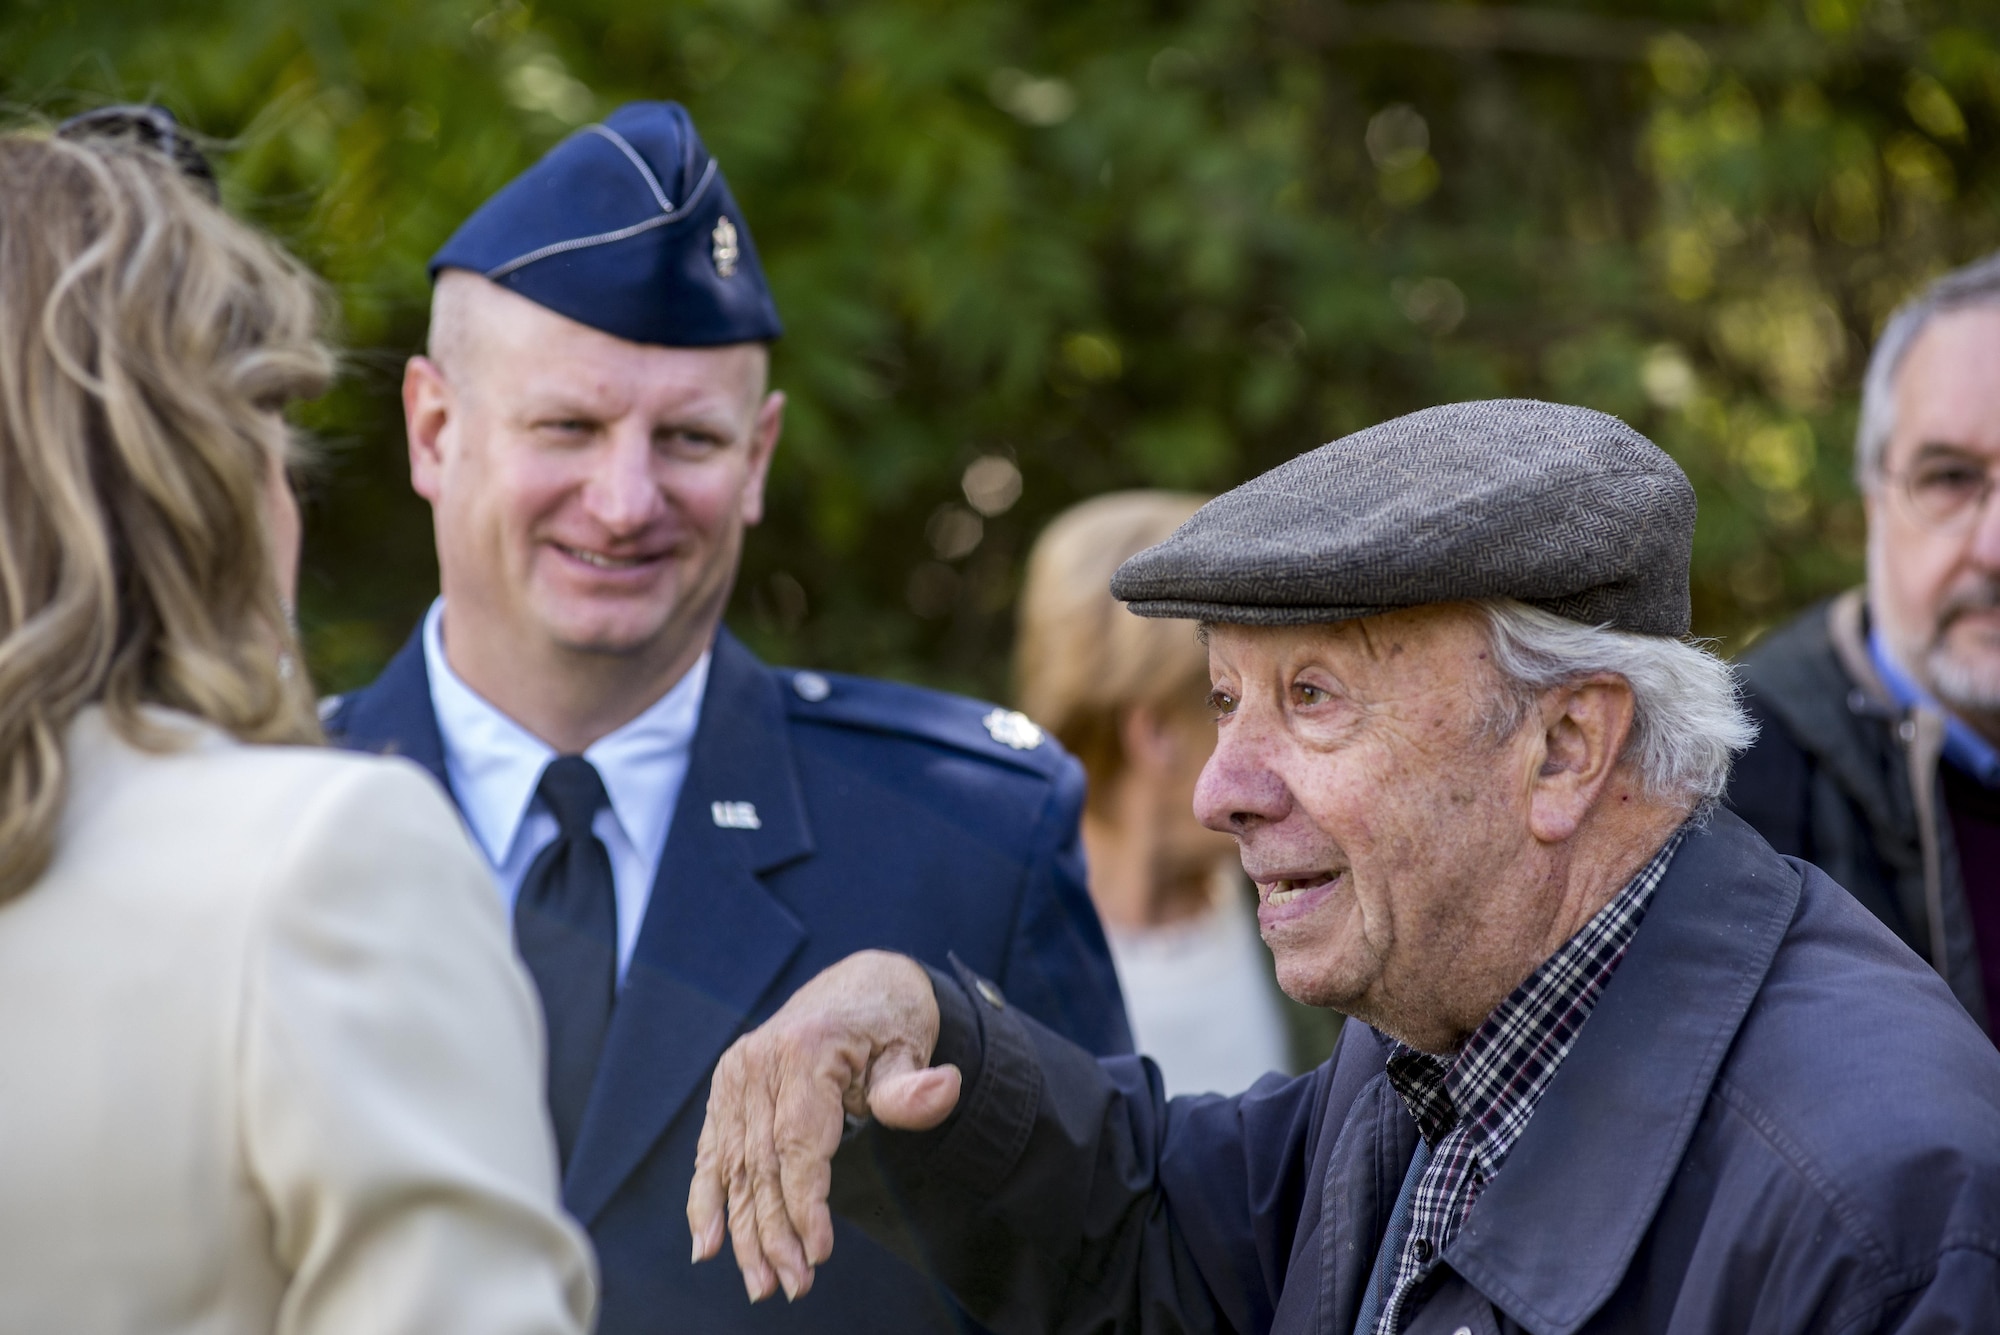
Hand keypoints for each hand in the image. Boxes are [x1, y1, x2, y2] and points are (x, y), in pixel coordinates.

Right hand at [687, 950, 961, 1303]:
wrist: (862, 982)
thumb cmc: (891, 1019)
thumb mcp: (911, 1046)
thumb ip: (913, 1086)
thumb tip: (945, 1088)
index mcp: (804, 1050)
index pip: (798, 1143)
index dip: (805, 1202)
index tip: (818, 1253)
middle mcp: (759, 1061)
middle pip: (761, 1164)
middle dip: (773, 1232)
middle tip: (789, 1287)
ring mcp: (737, 1073)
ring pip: (734, 1166)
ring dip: (742, 1231)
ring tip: (759, 1282)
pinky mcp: (728, 1085)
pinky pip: (713, 1149)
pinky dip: (707, 1199)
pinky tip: (708, 1245)